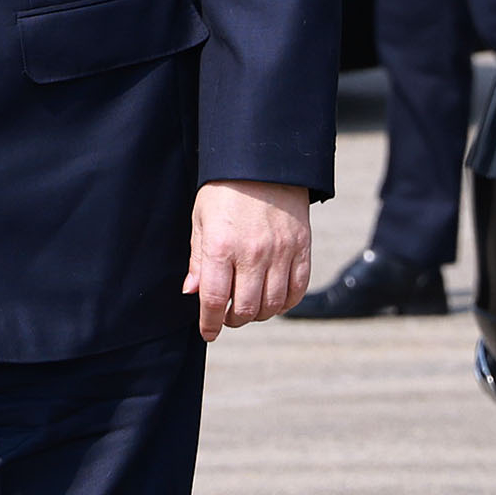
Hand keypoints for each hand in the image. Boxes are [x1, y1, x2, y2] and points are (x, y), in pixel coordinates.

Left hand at [183, 179, 314, 339]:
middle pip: (246, 309)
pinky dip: (285, 303)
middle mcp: (253, 253)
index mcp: (221, 246)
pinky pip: (297, 290)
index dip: (210, 323)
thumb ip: (198, 259)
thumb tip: (193, 292)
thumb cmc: (225, 190)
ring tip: (249, 307)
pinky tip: (273, 300)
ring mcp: (281, 252)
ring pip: (273, 305)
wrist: (263, 162)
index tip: (208, 332)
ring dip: (258, 314)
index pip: (215, 300)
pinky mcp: (302, 248)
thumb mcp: (200, 220)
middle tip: (227, 316)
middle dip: (233, 320)